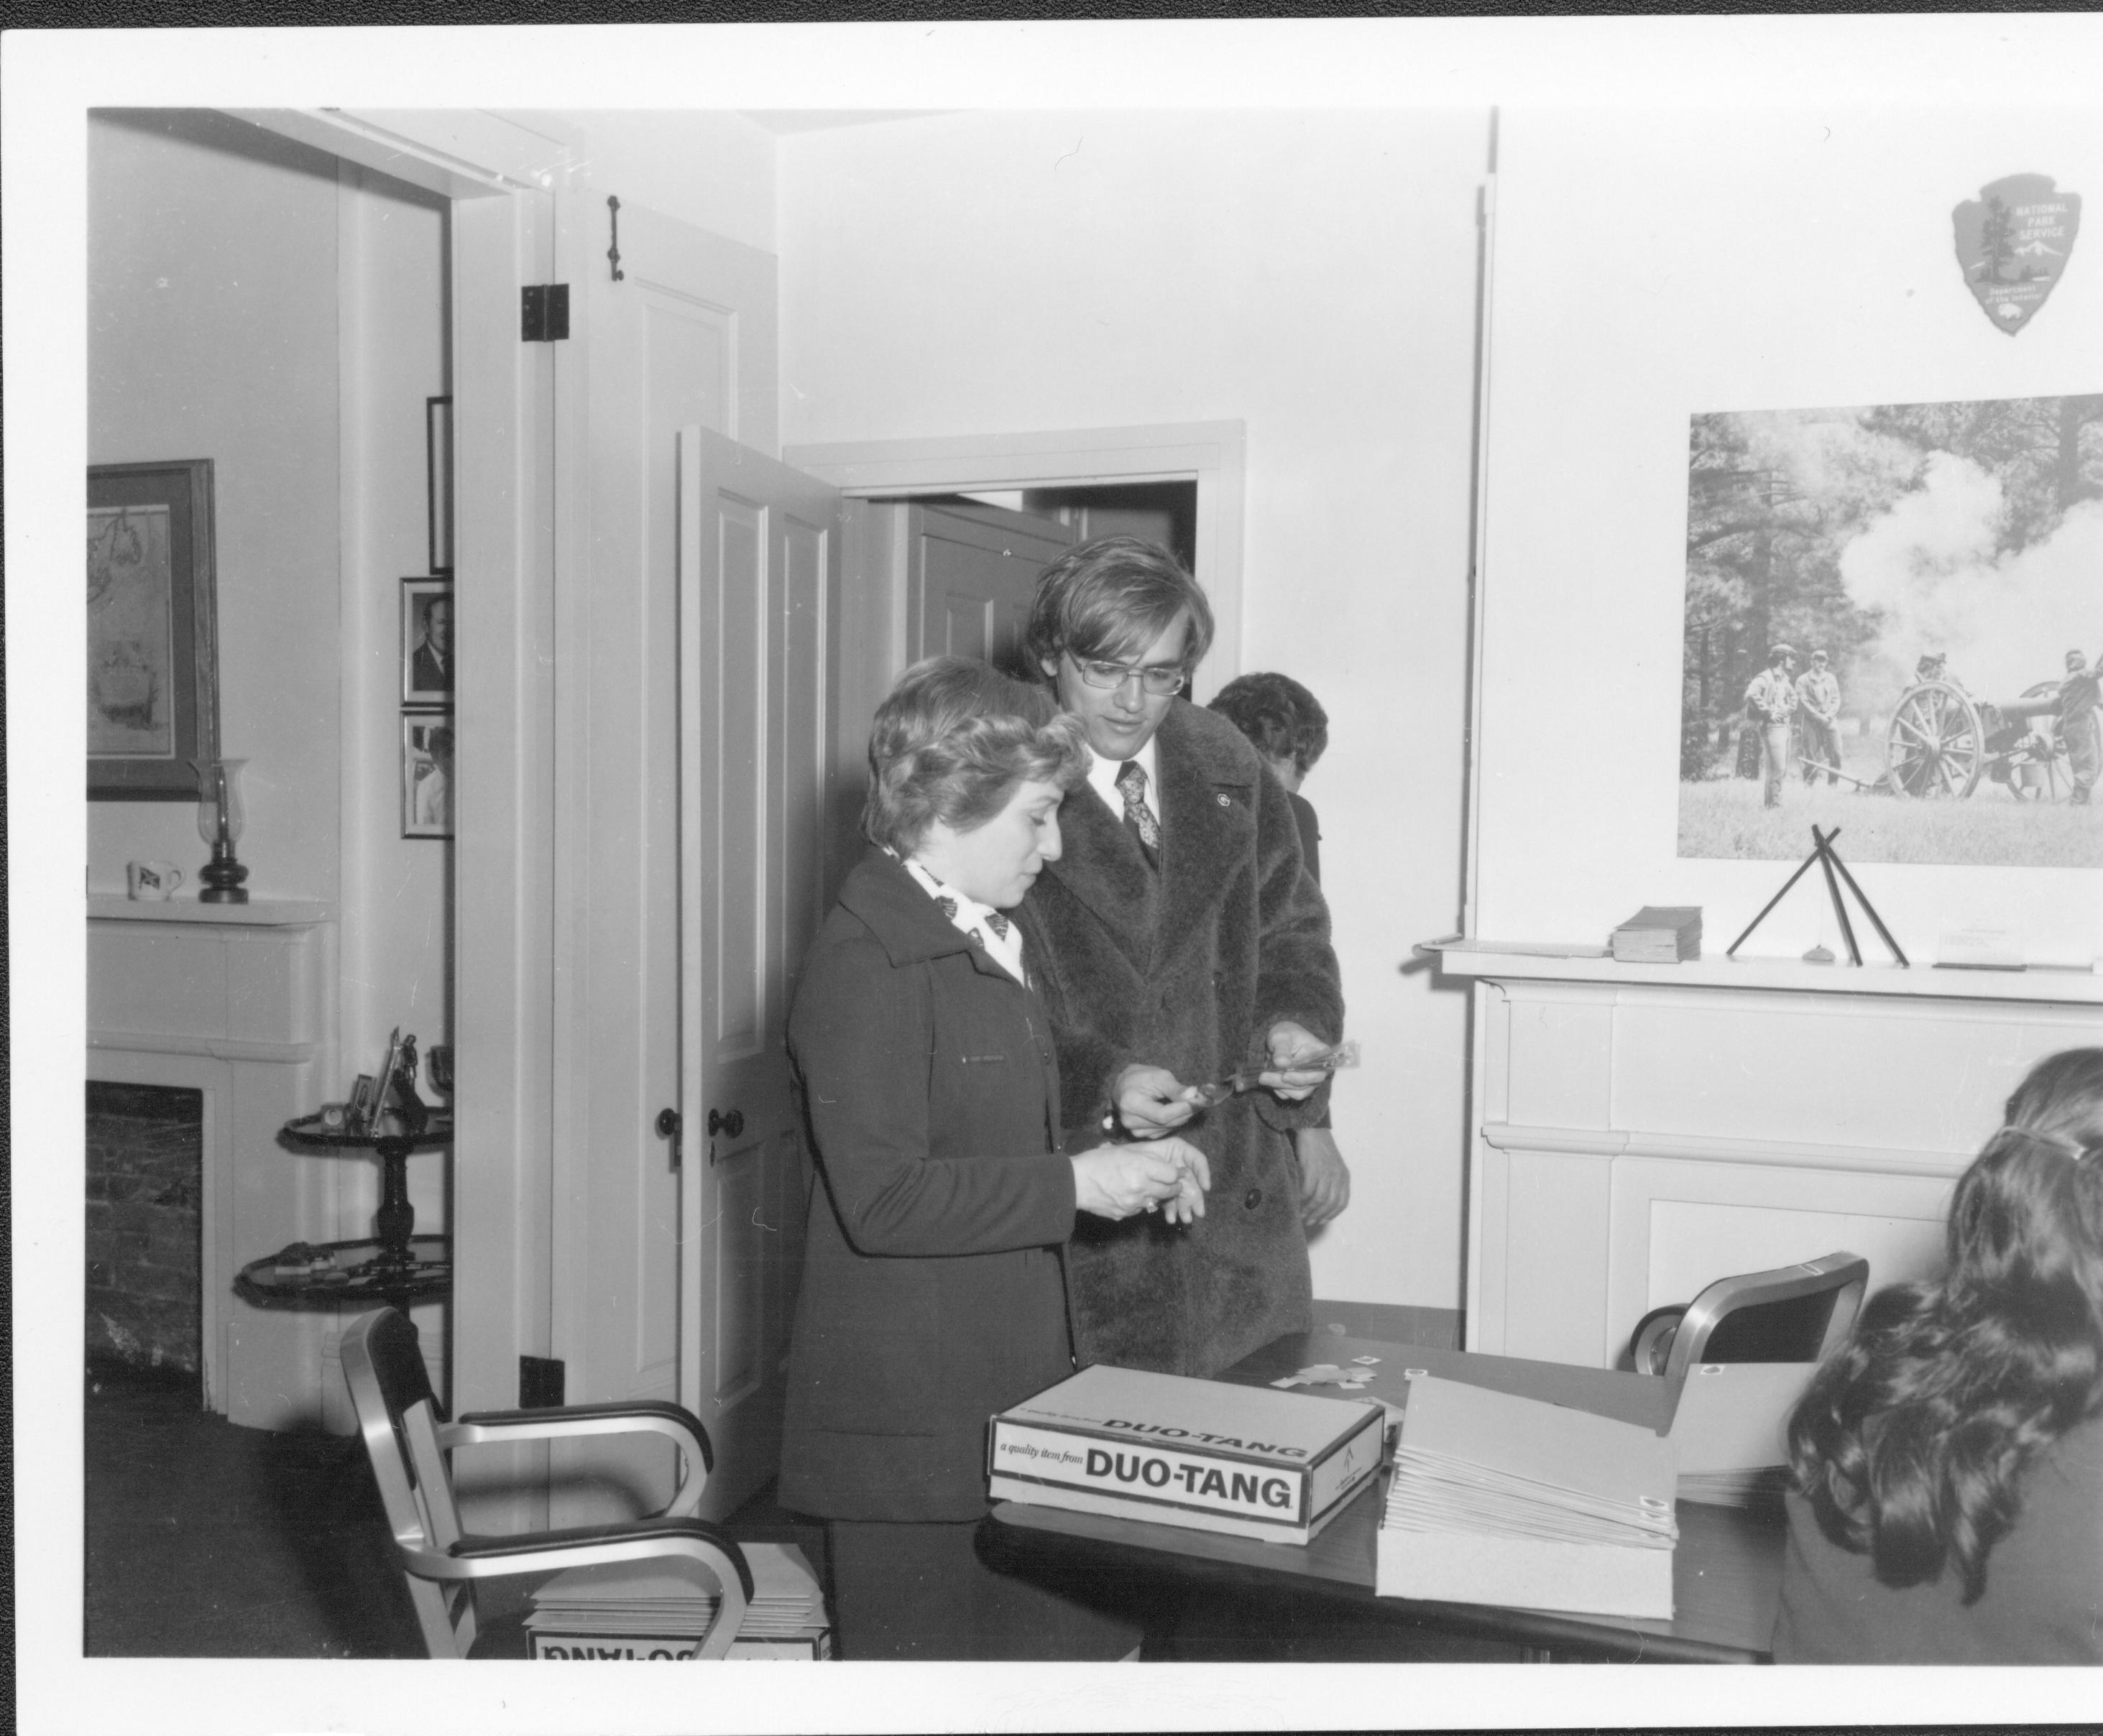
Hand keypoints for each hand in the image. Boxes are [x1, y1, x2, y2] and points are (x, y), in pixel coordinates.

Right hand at [1072, 1137, 1212, 1222]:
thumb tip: (1168, 1165)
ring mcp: (1133, 1203)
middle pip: (1170, 1191)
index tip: (1173, 1172)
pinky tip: (1127, 1194)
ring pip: (1156, 1201)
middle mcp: (1140, 1187)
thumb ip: (1147, 1158)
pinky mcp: (1125, 1215)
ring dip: (1154, 1195)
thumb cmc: (1096, 1162)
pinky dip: (1138, 1203)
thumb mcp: (1124, 1151)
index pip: (1172, 1175)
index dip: (1175, 1173)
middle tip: (1167, 1182)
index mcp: (1140, 1167)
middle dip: (1172, 1187)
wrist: (1073, 1183)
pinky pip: (1140, 1209)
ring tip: (1142, 1186)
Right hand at [1112, 1064, 1197, 1136]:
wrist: (1124, 1087)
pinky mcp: (1141, 1134)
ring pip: (1168, 1128)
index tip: (1200, 1101)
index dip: (1183, 1109)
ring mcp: (1134, 1130)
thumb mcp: (1159, 1076)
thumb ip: (1176, 1088)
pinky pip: (1164, 1131)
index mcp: (1131, 1104)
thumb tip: (1194, 1095)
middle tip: (1202, 1100)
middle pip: (1167, 1123)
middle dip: (1187, 1112)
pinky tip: (1179, 1111)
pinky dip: (1175, 1121)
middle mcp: (1130, 1121)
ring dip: (1183, 1117)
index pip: (1162, 1114)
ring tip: (1191, 1103)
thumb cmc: (1141, 1078)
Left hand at [1260, 1021, 1331, 1100]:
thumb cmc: (1285, 1035)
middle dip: (1284, 1083)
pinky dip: (1276, 1088)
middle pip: (1307, 1085)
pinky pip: (1288, 1095)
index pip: (1319, 1072)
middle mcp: (1318, 1071)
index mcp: (1321, 1054)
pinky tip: (1269, 1077)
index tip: (1284, 1076)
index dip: (1303, 1078)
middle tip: (1263, 1077)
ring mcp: (1309, 1081)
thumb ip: (1281, 1049)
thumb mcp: (1280, 1036)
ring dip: (1278, 1086)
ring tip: (1263, 1076)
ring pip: (1297, 1093)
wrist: (1279, 1041)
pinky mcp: (1297, 1088)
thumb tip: (1281, 1063)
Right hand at [1294, 1127, 1350, 1228]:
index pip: (1342, 1202)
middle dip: (1318, 1215)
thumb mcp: (1331, 1164)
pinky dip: (1301, 1200)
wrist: (1312, 1128)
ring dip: (1309, 1210)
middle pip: (1330, 1204)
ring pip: (1319, 1199)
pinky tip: (1296, 1203)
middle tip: (1308, 1221)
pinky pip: (1307, 1191)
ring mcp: (1326, 1172)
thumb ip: (1330, 1180)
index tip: (1322, 1221)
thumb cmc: (1318, 1146)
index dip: (1332, 1214)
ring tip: (1301, 1215)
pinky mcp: (1313, 1168)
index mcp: (1344, 1175)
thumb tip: (1320, 1201)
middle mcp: (1337, 1175)